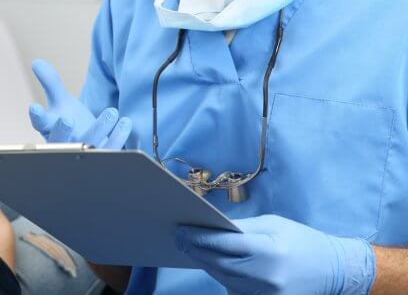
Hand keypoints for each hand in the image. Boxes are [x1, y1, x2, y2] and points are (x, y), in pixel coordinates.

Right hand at [28, 59, 131, 148]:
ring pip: (87, 145)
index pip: (40, 123)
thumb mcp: (61, 102)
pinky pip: (109, 151)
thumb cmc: (72, 123)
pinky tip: (125, 122)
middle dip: (63, 131)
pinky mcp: (101, 160)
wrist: (90, 147)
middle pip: (60, 140)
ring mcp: (82, 155)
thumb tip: (36, 62)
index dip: (37, 117)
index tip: (35, 107)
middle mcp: (64, 144)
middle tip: (68, 119)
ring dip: (99, 129)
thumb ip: (51, 83)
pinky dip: (118, 137)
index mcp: (50, 128)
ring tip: (111, 111)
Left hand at [175, 214, 375, 294]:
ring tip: (191, 248)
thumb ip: (243, 227)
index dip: (199, 237)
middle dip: (197, 250)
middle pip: (219, 264)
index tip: (181, 230)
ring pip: (224, 278)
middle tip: (178, 238)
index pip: (225, 244)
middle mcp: (266, 278)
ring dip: (206, 263)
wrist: (335, 271)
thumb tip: (212, 227)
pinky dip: (222, 275)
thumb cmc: (302, 241)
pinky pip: (234, 289)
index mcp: (270, 252)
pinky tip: (212, 262)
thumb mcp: (274, 224)